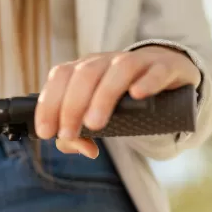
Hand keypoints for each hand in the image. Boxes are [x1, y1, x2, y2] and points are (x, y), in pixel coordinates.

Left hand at [34, 46, 200, 157]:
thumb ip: (79, 135)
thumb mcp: (96, 115)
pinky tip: (138, 94)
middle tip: (69, 134)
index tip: (46, 132)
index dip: (49, 103)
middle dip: (72, 106)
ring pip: (118, 70)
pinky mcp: (165, 67)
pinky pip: (157, 70)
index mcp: (84, 69)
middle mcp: (107, 61)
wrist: (165, 74)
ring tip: (95, 124)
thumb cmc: (121, 99)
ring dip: (103, 96)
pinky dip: (147, 81)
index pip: (60, 77)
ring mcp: (138, 61)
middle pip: (85, 74)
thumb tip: (86, 149)